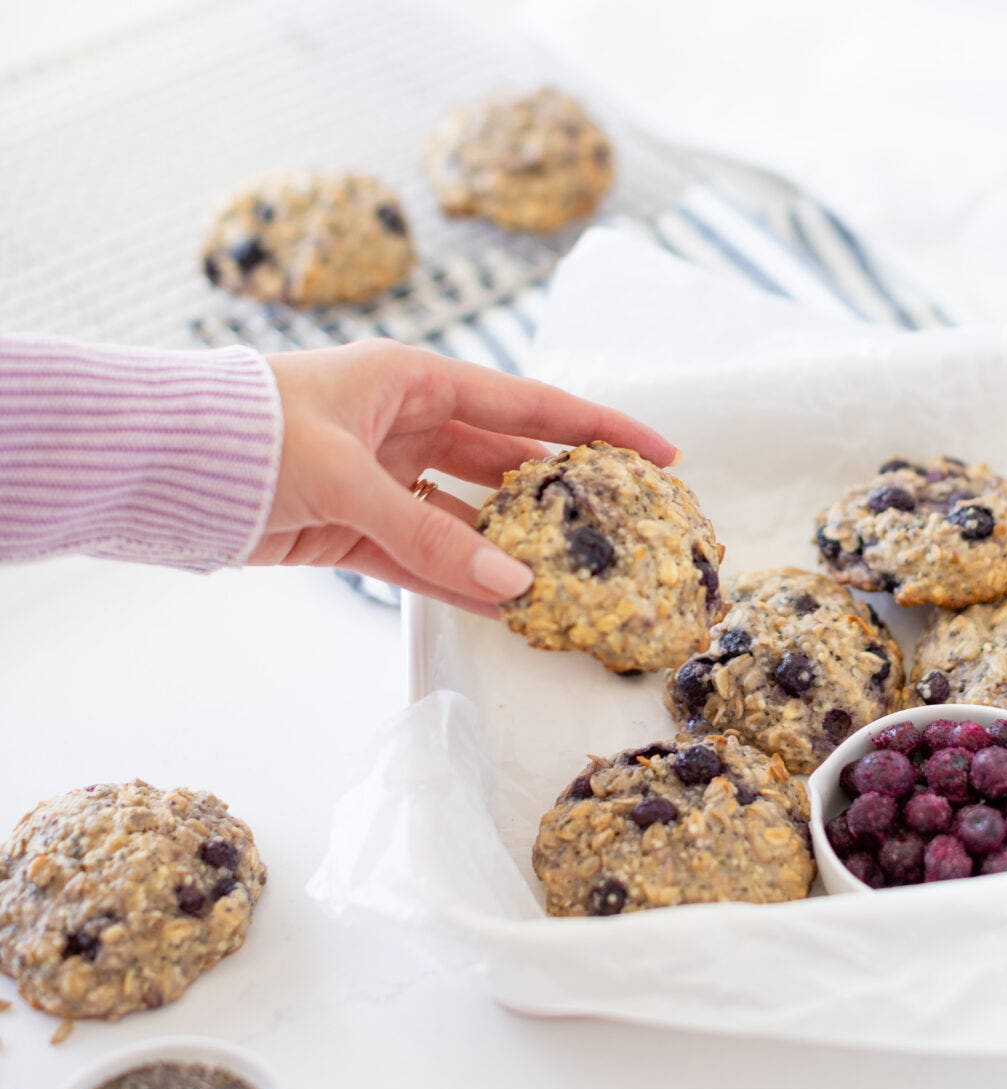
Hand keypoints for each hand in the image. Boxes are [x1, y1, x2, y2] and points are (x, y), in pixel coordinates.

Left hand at [252, 340, 674, 615]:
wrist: (162, 465)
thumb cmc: (253, 433)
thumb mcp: (348, 475)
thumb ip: (432, 536)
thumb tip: (516, 586)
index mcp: (415, 381)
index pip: (530, 405)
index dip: (599, 429)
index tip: (661, 454)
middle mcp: (410, 427)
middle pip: (509, 465)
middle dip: (564, 497)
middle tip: (627, 528)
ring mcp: (386, 481)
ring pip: (470, 520)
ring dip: (513, 550)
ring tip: (575, 583)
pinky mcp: (356, 531)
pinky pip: (425, 559)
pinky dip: (461, 582)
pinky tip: (508, 606)